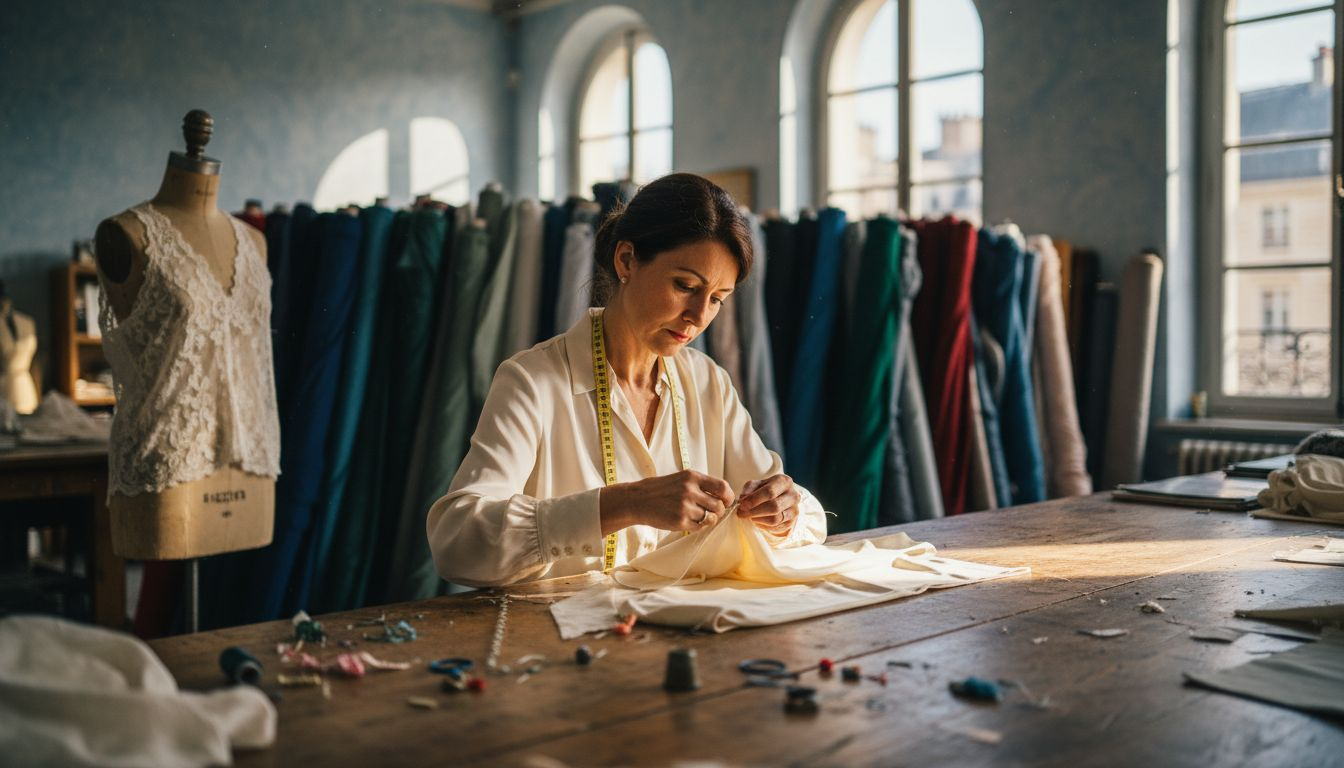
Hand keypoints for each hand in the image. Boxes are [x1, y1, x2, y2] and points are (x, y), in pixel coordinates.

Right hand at [599, 469, 735, 534]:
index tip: (726, 501)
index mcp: (692, 477)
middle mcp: (690, 490)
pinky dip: (696, 526)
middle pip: (719, 506)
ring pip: (709, 518)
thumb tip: (724, 497)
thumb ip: (702, 485)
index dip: (728, 497)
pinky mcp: (679, 521)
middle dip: (718, 511)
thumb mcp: (682, 479)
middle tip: (710, 512)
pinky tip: (685, 520)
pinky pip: (698, 527)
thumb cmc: (662, 490)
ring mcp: (684, 507)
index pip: (722, 487)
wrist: (637, 500)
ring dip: (706, 519)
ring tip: (693, 515)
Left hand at [736, 474, 801, 535]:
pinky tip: (756, 521)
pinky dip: (763, 525)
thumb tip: (743, 498)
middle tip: (741, 513)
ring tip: (748, 516)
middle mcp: (793, 495)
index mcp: (784, 482)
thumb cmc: (765, 490)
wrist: (780, 499)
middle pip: (773, 506)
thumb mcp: (757, 485)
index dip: (754, 499)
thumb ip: (749, 489)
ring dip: (758, 519)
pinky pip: (776, 527)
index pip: (770, 491)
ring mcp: (794, 509)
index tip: (742, 504)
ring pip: (775, 519)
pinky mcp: (791, 521)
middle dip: (754, 511)